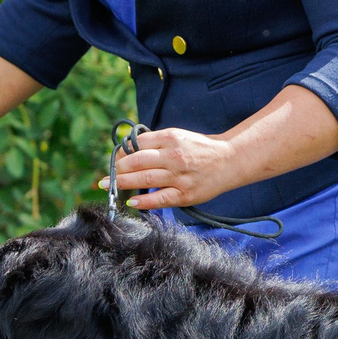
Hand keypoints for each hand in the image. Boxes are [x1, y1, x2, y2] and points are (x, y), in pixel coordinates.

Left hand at [105, 127, 247, 210]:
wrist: (230, 160)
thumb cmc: (201, 149)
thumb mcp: (179, 137)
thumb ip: (156, 142)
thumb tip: (129, 150)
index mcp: (171, 138)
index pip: (138, 144)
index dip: (121, 153)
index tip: (114, 159)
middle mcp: (174, 156)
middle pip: (137, 161)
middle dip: (117, 169)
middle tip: (107, 176)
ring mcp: (180, 176)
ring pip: (144, 179)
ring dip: (123, 182)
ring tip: (109, 186)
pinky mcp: (185, 194)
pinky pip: (160, 199)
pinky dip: (143, 201)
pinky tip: (131, 201)